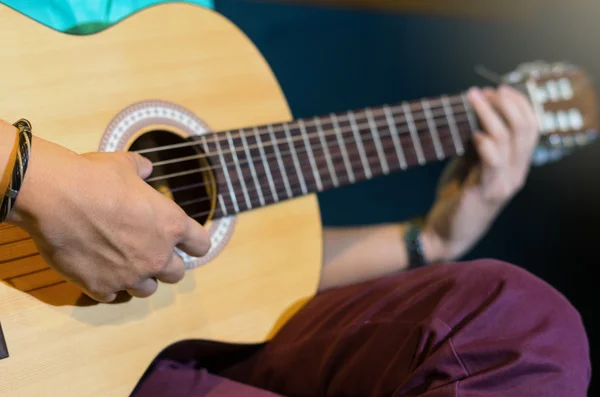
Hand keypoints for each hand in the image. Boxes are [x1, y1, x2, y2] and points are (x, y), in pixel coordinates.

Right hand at [5, 134, 210, 301]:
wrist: (55, 196)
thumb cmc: (95, 177)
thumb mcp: (125, 164)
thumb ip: (141, 169)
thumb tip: (146, 168)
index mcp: (171, 225)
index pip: (201, 245)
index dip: (193, 243)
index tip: (184, 242)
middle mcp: (156, 255)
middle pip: (176, 274)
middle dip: (165, 264)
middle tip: (148, 252)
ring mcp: (129, 275)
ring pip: (147, 290)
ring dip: (139, 279)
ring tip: (123, 264)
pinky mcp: (100, 287)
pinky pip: (112, 296)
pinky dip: (107, 285)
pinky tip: (97, 271)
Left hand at [420, 85, 539, 261]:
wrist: (443, 234)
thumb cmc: (456, 197)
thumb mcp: (470, 166)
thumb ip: (478, 144)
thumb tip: (474, 112)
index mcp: (516, 167)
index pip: (532, 129)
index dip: (519, 105)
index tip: (499, 89)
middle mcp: (516, 174)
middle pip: (525, 129)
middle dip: (506, 103)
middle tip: (485, 91)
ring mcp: (503, 184)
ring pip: (508, 139)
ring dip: (489, 113)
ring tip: (473, 98)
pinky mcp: (485, 192)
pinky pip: (492, 161)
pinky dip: (484, 141)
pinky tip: (472, 132)